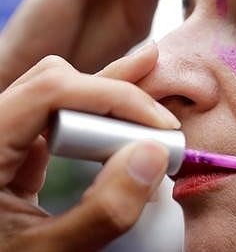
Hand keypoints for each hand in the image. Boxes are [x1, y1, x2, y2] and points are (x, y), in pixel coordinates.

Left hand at [0, 43, 178, 250]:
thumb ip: (102, 210)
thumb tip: (152, 155)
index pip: (51, 90)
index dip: (113, 97)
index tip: (158, 127)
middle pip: (55, 83)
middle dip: (115, 96)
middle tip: (161, 121)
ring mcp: (1, 139)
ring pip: (58, 95)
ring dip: (110, 103)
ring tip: (152, 102)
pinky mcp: (13, 152)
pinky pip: (56, 120)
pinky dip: (97, 122)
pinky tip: (127, 126)